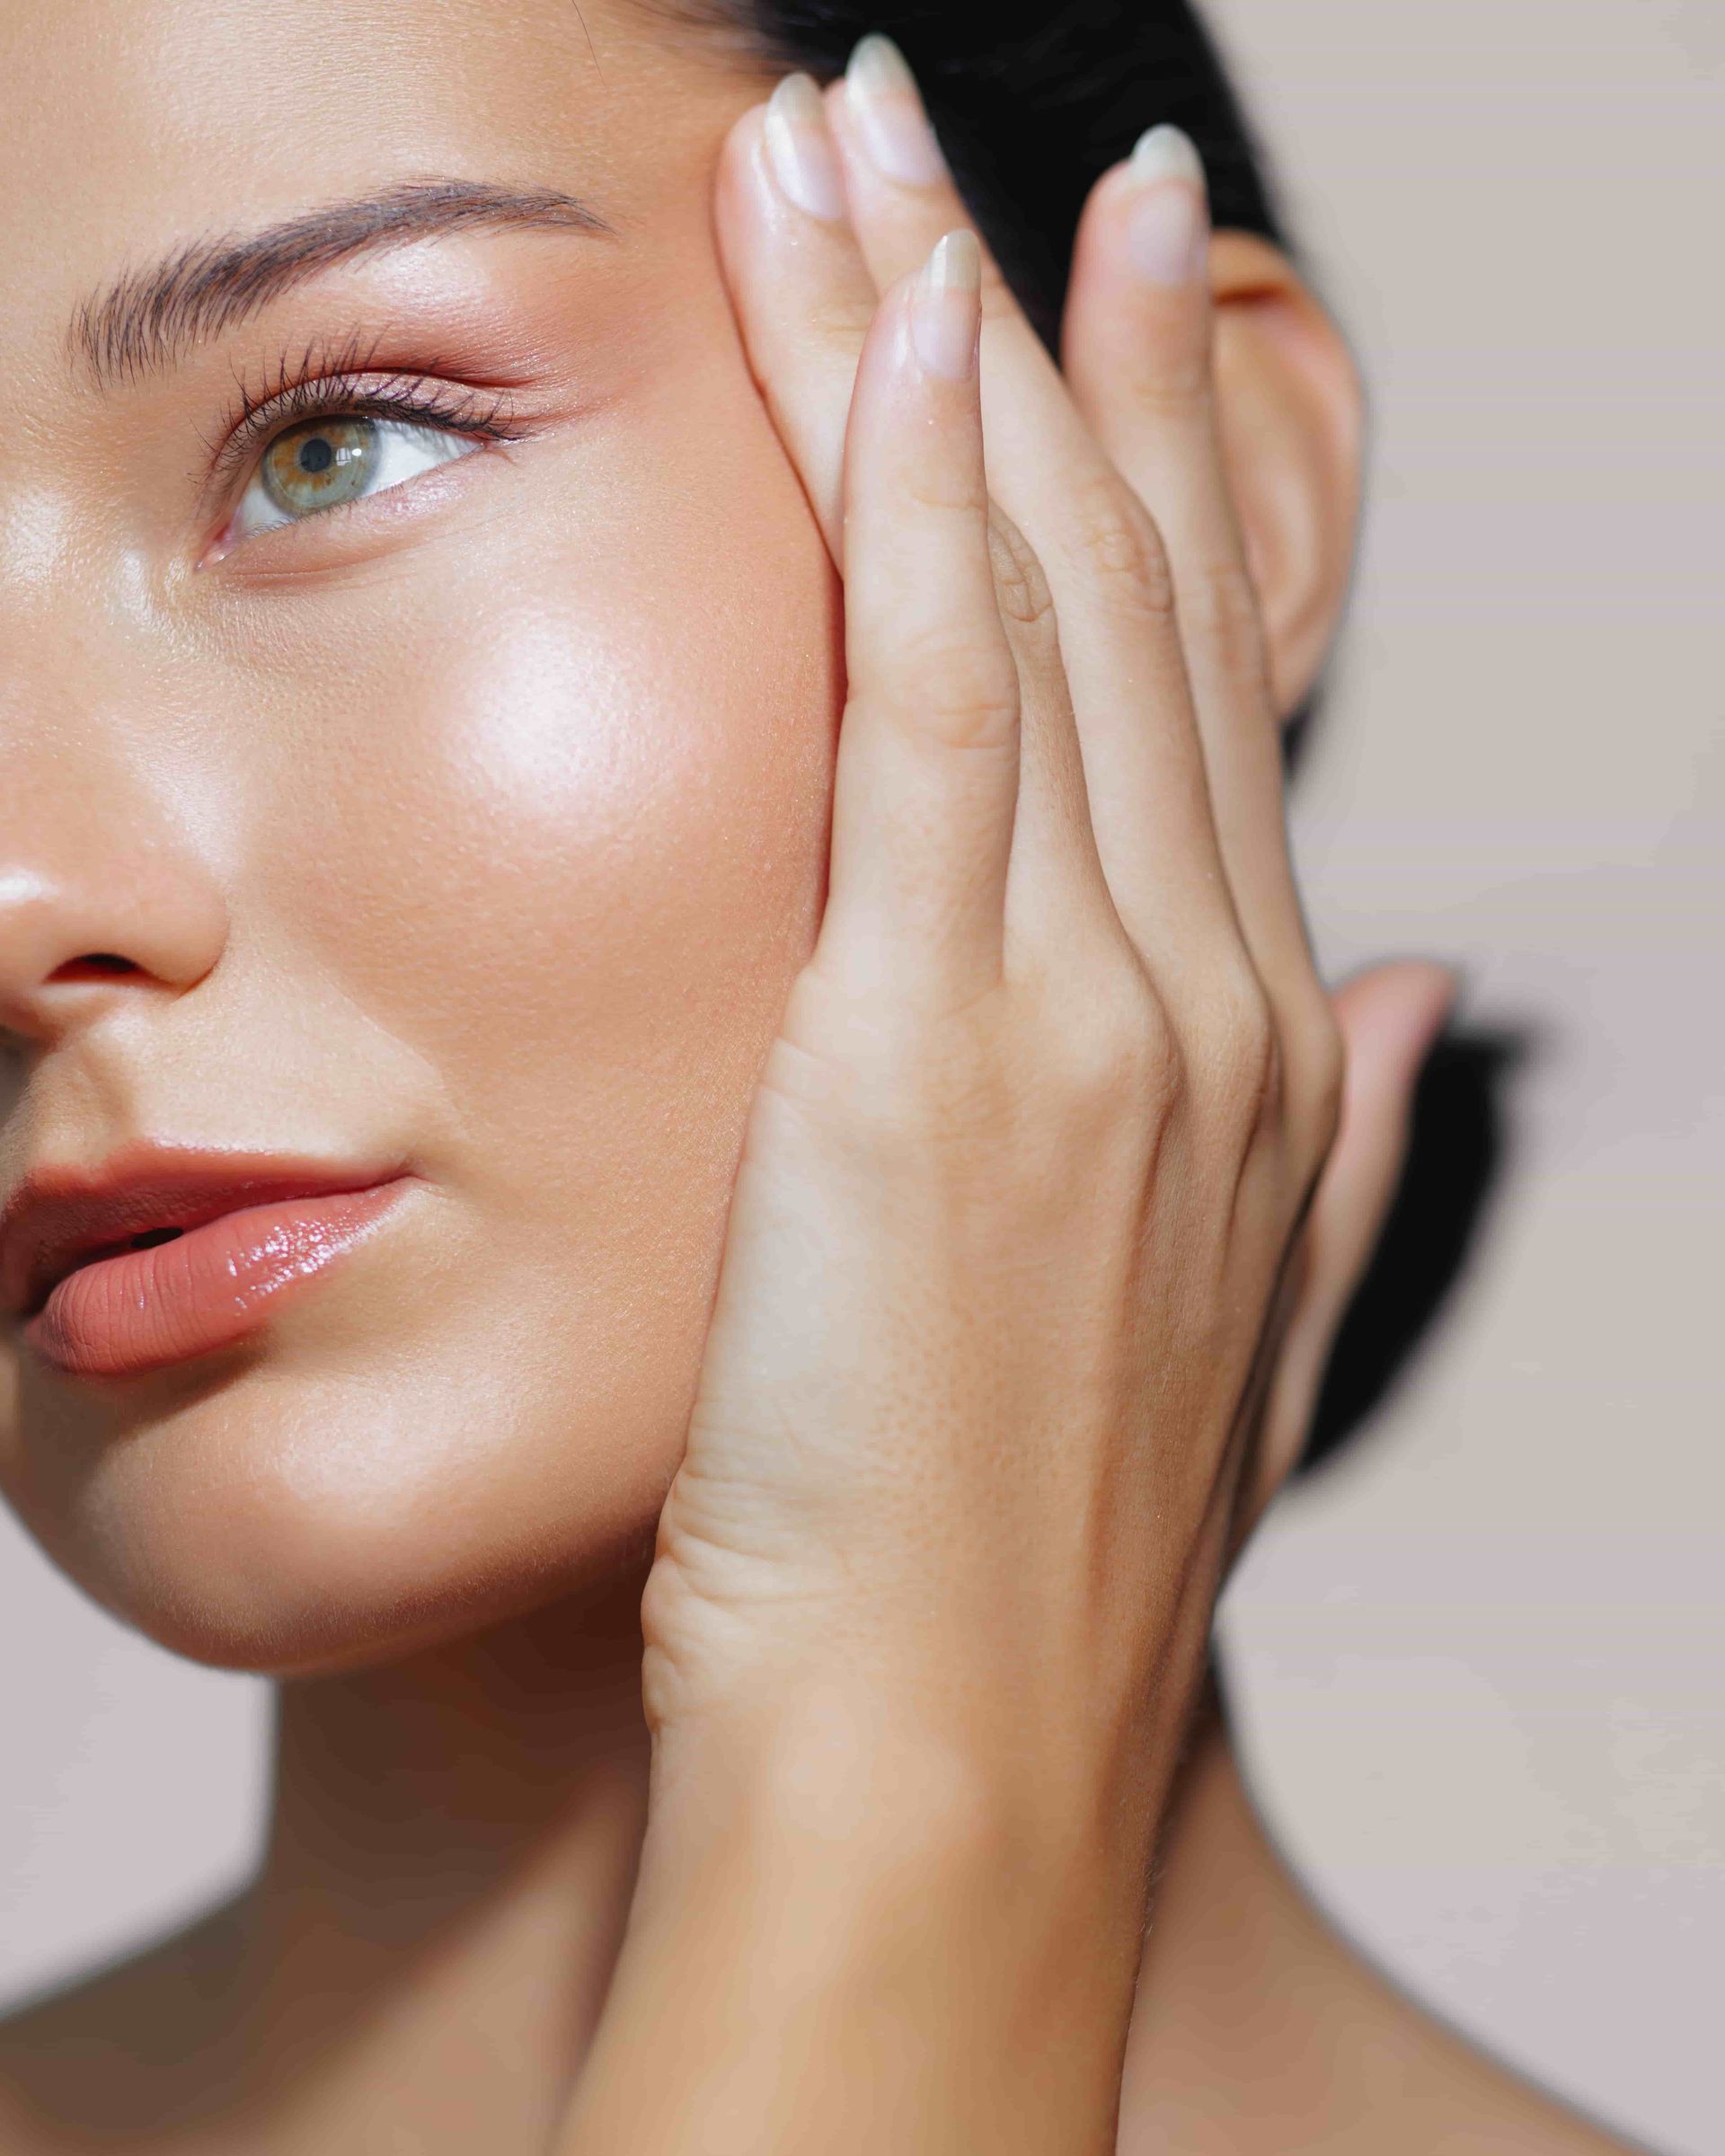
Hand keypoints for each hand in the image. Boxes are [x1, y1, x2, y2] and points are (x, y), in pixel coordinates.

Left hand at [569, 49, 1448, 2155]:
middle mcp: (1201, 1000)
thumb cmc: (1021, 1557)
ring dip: (946, 352)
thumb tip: (1399, 994)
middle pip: (1118, 601)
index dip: (1153, 473)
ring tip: (865, 155)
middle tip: (979, 143)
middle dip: (1046, 343)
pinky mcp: (936, 1048)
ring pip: (1027, 604)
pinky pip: (936, 711)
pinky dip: (916, 508)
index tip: (1102, 300)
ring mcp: (1089, 1013)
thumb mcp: (1216, 1337)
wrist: (938, 1758)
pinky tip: (886, 332)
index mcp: (1246, 1055)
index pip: (1189, 692)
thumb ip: (1319, 1148)